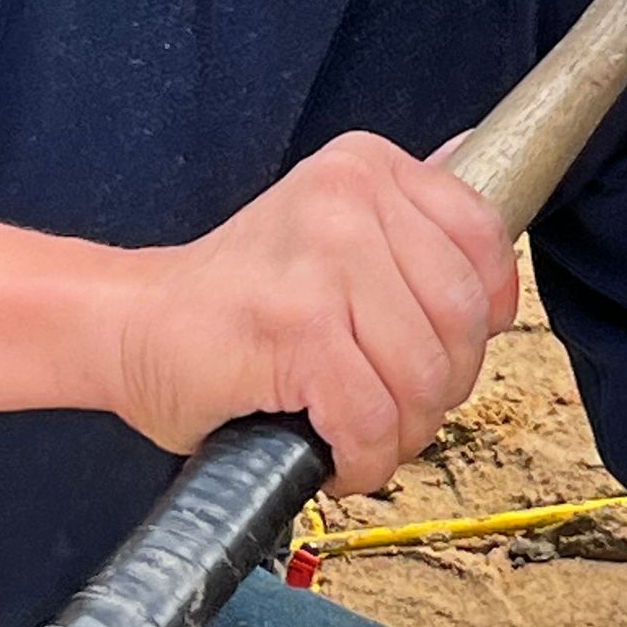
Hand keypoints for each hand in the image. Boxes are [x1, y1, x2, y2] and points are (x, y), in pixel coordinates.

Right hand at [111, 132, 517, 492]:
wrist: (130, 326)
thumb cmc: (236, 299)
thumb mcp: (331, 232)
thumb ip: (409, 224)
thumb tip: (497, 204)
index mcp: (365, 166)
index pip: (483, 237)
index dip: (485, 313)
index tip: (449, 347)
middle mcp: (347, 199)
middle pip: (462, 317)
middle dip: (441, 388)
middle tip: (392, 408)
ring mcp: (322, 262)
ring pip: (426, 376)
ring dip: (401, 433)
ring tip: (360, 434)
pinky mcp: (296, 330)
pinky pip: (372, 419)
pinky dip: (362, 460)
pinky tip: (334, 454)